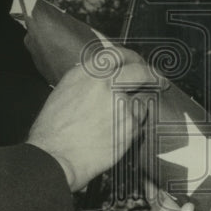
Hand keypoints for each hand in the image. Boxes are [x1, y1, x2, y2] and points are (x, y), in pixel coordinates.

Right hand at [27, 61, 163, 190]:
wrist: (55, 156)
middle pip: (141, 71)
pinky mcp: (131, 126)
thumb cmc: (53, 129)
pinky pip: (139, 124)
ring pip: (143, 101)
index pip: (118, 54)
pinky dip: (132, 128)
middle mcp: (107, 83)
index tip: (137, 63)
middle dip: (152, 76)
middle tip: (158, 81)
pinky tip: (116, 135)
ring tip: (120, 122)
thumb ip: (88, 80)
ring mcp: (122, 104)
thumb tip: (105, 76)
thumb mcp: (65, 91)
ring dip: (137, 108)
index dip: (131, 58)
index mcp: (89, 72)